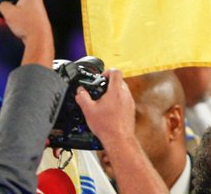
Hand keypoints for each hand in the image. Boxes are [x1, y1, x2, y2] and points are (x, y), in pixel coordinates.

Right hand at [0, 0, 53, 66]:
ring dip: (0, 2)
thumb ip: (2, 5)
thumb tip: (0, 5)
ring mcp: (30, 8)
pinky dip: (5, 16)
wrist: (38, 40)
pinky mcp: (28, 18)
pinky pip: (14, 13)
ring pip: (13, 1)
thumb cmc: (27, 23)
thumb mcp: (10, 12)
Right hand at [78, 71, 167, 193]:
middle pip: (119, 81)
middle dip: (109, 84)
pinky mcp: (131, 110)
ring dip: (113, 93)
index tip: (101, 78)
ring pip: (122, 91)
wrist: (119, 139)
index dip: (107, 72)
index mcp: (116, 91)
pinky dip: (117, 102)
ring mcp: (130, 102)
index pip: (115, 72)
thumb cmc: (107, 126)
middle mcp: (125, 94)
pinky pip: (125, 100)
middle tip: (100, 91)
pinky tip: (109, 111)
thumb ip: (82, 98)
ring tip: (103, 103)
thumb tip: (80, 92)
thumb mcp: (88, 110)